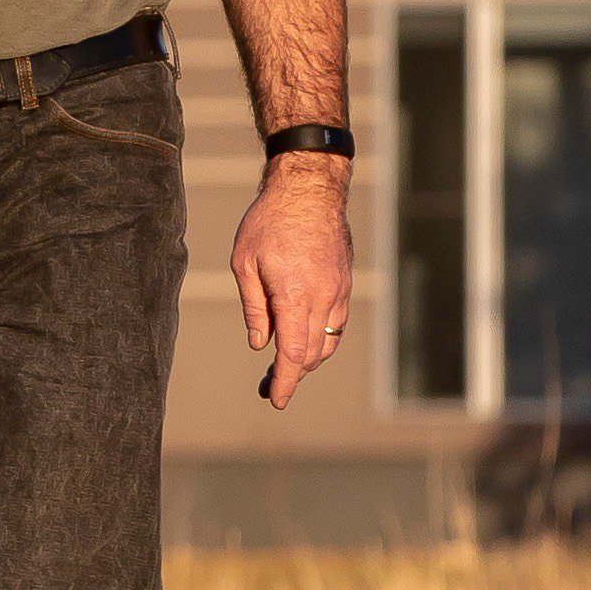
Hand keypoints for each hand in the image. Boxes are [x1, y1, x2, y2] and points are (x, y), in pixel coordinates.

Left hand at [233, 159, 353, 409]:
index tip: (275, 400)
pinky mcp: (345, 284)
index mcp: (295, 295)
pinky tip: (302, 341)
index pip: (292, 352)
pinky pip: (335, 324)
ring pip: (327, 342)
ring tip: (282, 369)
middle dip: (290, 375)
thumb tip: (259, 344)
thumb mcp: (245, 263)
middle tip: (267, 388)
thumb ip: (254, 308)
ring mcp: (339, 291)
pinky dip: (320, 340)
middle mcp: (324, 298)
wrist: (310, 189)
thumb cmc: (269, 221)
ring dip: (307, 360)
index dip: (285, 381)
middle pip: (311, 353)